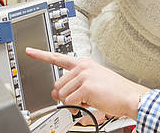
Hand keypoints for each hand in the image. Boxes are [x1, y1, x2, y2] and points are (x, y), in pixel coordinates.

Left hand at [25, 48, 149, 118]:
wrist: (130, 97)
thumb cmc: (115, 91)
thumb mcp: (92, 83)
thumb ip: (73, 85)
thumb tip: (56, 94)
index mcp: (84, 63)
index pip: (58, 57)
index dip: (41, 55)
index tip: (29, 51)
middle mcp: (83, 67)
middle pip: (58, 85)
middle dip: (65, 96)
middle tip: (80, 99)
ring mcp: (84, 76)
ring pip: (63, 95)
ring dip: (73, 103)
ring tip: (90, 100)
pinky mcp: (86, 87)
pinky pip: (70, 102)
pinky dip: (78, 107)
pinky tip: (91, 103)